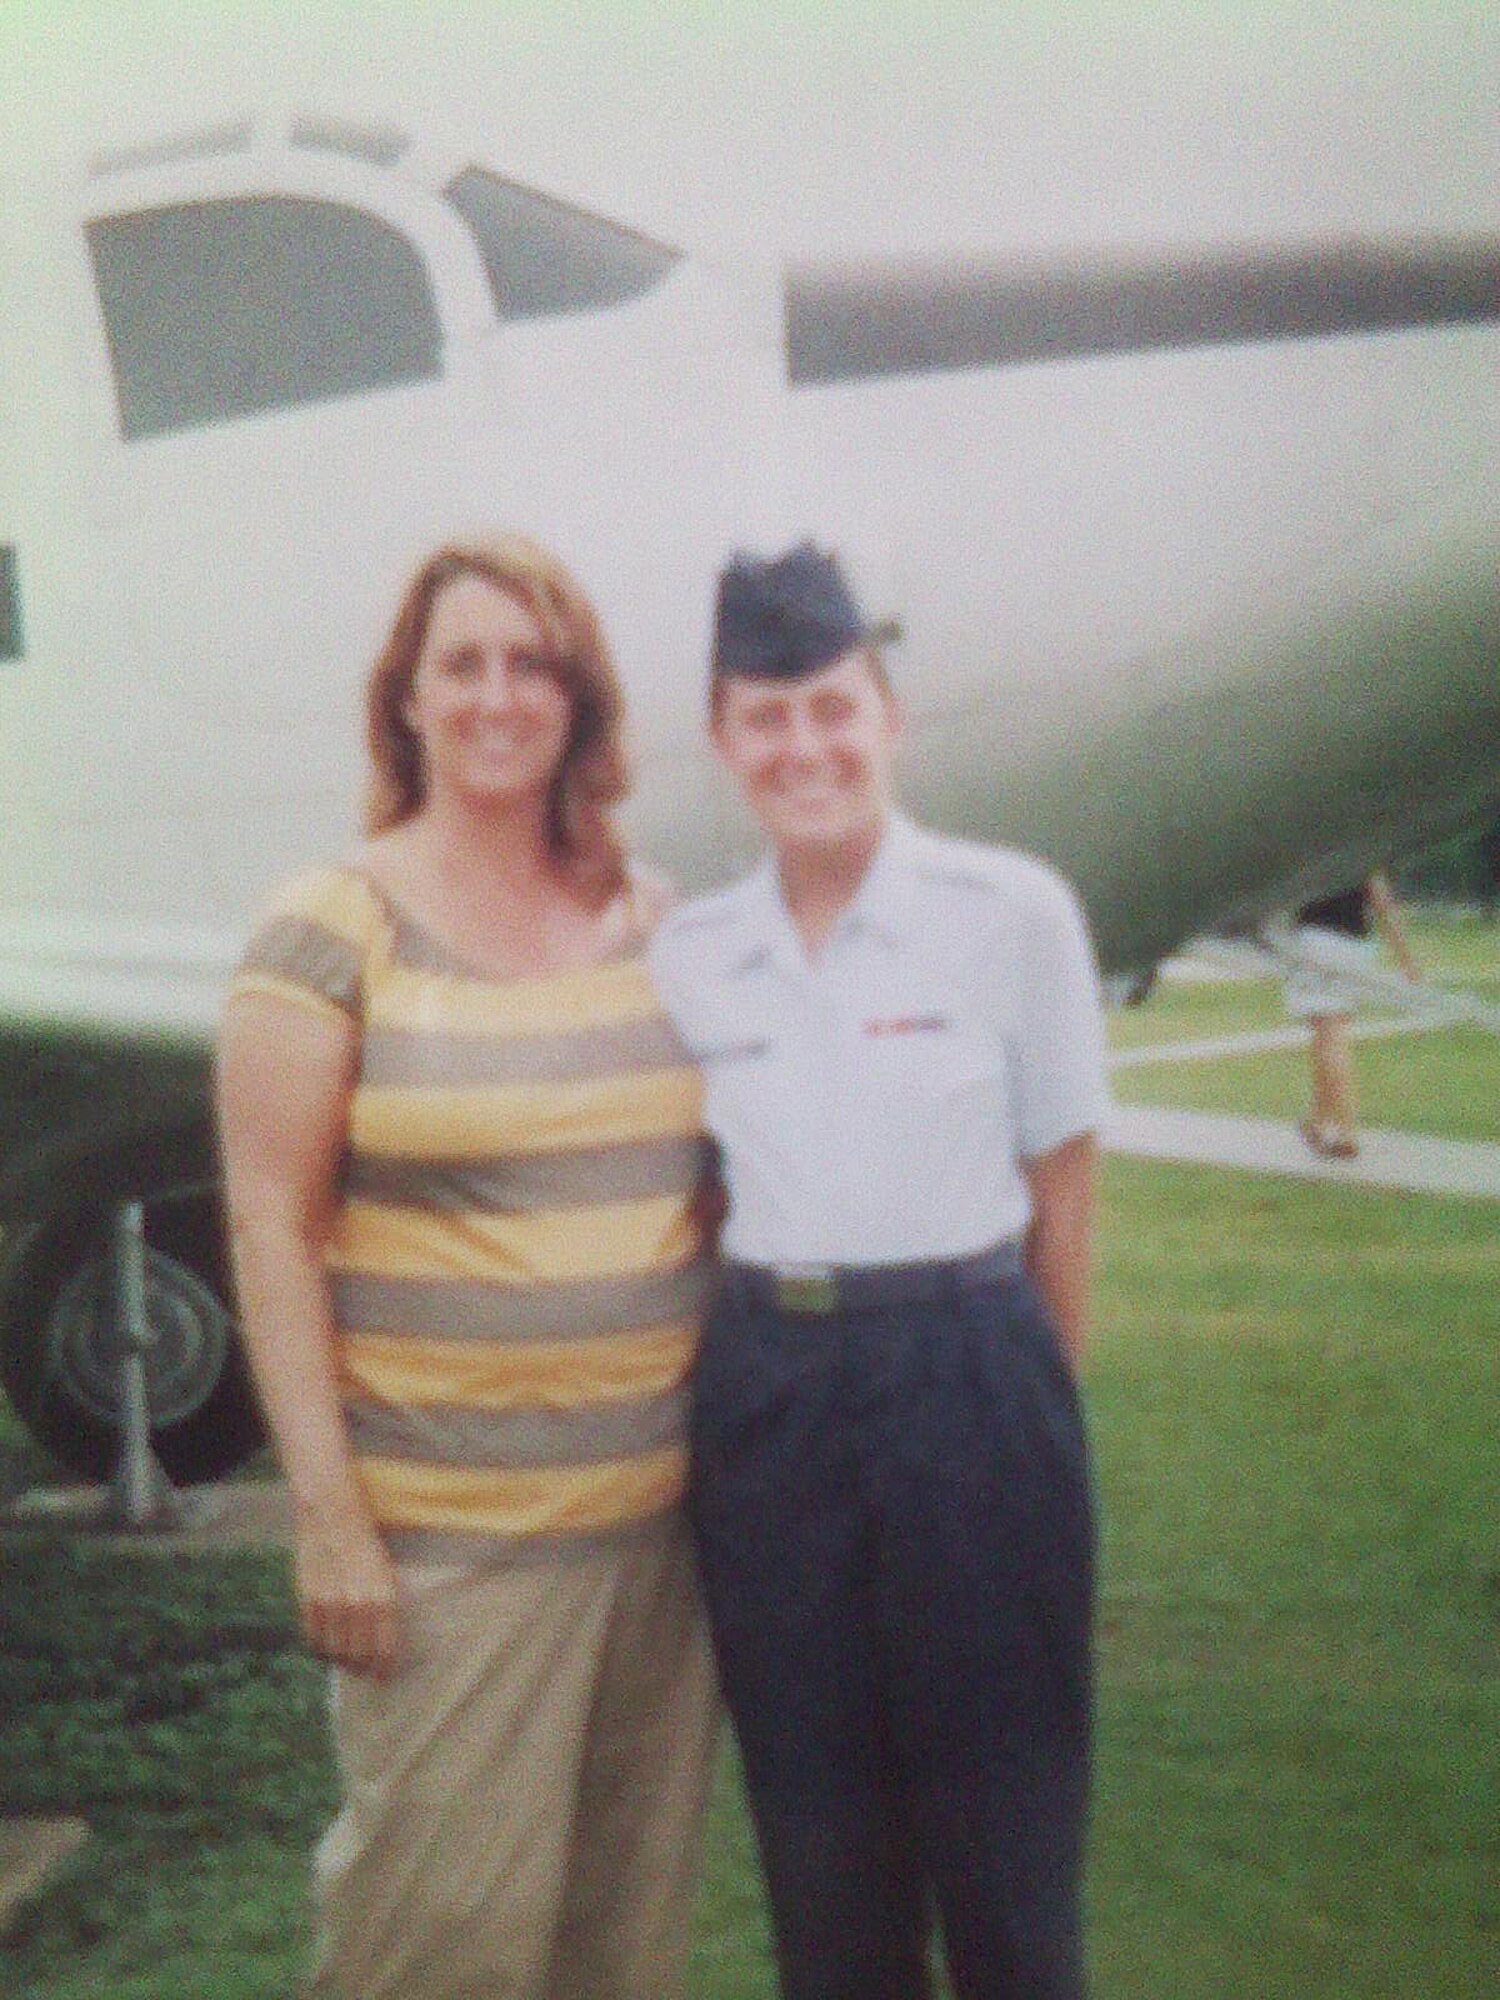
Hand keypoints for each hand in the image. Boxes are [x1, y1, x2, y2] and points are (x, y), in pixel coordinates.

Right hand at [292, 1503, 402, 1680]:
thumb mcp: (385, 1568)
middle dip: (365, 1668)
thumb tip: (382, 1632)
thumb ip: (382, 1601)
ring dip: (343, 1662)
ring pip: (335, 1651)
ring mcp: (329, 1602)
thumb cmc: (366, 1536)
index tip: (386, 1675)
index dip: (385, 1666)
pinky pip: (313, 1637)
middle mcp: (356, 1602)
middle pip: (359, 1654)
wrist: (333, 1510)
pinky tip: (327, 1649)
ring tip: (349, 1664)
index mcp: (382, 1594)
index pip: (384, 1646)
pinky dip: (320, 1649)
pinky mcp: (308, 1597)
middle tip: (368, 1673)